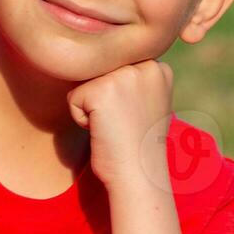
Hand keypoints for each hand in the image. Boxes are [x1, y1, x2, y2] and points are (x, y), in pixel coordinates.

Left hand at [66, 60, 173, 191]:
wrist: (138, 175)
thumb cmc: (139, 144)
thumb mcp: (149, 101)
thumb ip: (136, 78)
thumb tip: (106, 58)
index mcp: (159, 67)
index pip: (117, 66)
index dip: (118, 95)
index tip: (135, 117)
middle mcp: (144, 65)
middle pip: (100, 71)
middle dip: (105, 99)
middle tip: (124, 124)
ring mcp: (123, 76)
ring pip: (86, 83)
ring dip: (92, 108)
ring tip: (115, 127)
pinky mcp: (100, 91)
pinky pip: (74, 98)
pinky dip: (81, 119)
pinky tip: (103, 131)